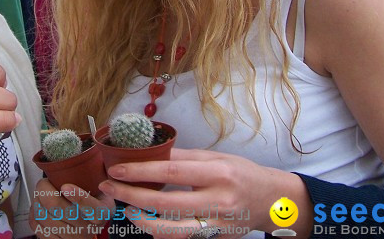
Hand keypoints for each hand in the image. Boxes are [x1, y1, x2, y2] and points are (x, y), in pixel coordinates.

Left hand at [31, 178, 114, 237]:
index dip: (78, 197)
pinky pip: (37, 227)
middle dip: (44, 190)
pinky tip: (38, 206)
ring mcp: (72, 237)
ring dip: (36, 200)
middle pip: (59, 209)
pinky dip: (33, 213)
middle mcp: (87, 228)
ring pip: (44, 217)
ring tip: (40, 193)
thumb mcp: (102, 188)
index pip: (91, 208)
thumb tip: (79, 152)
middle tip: (43, 182)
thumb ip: (95, 174)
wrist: (88, 226)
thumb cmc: (92, 201)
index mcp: (101, 212)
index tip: (66, 187)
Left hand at [97, 148, 311, 238]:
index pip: (170, 172)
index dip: (140, 171)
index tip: (117, 169)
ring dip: (142, 221)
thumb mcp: (216, 157)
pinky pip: (182, 238)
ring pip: (171, 230)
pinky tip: (148, 222)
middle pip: (165, 204)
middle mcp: (217, 201)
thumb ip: (184, 158)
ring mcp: (216, 224)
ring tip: (126, 209)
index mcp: (217, 173)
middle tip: (110, 187)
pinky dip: (161, 232)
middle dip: (132, 196)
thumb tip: (150, 153)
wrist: (273, 200)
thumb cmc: (241, 173)